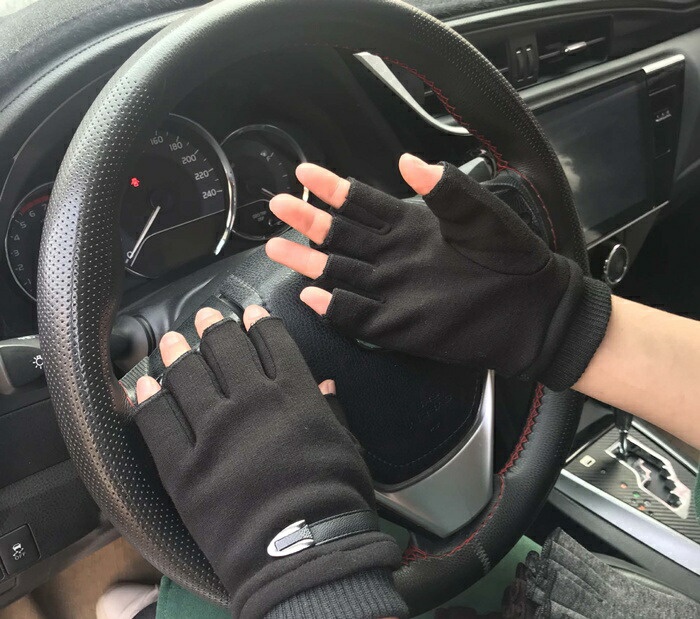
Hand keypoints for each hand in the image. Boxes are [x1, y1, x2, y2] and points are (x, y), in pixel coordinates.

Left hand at [134, 306, 404, 618]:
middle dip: (213, 328)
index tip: (249, 313)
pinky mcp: (183, 466)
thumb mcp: (346, 446)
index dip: (258, 322)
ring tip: (172, 342)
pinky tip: (144, 386)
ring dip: (178, 353)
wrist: (303, 552)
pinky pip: (158, 422)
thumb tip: (326, 383)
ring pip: (187, 376)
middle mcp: (250, 402)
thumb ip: (331, 409)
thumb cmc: (334, 501)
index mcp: (293, 394)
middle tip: (205, 318)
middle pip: (224, 349)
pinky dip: (148, 400)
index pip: (271, 341)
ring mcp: (213, 432)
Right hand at [266, 154, 610, 389]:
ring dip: (310, 260)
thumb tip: (408, 160)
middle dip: (308, 220)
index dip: (333, 188)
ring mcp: (394, 291)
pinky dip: (335, 307)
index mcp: (412, 227)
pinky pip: (359, 317)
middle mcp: (395, 257)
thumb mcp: (483, 215)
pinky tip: (312, 295)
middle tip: (278, 205)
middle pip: (342, 235)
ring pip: (341, 272)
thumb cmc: (514, 258)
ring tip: (278, 246)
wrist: (534, 311)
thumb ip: (446, 189)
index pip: (363, 203)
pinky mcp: (400, 325)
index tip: (306, 172)